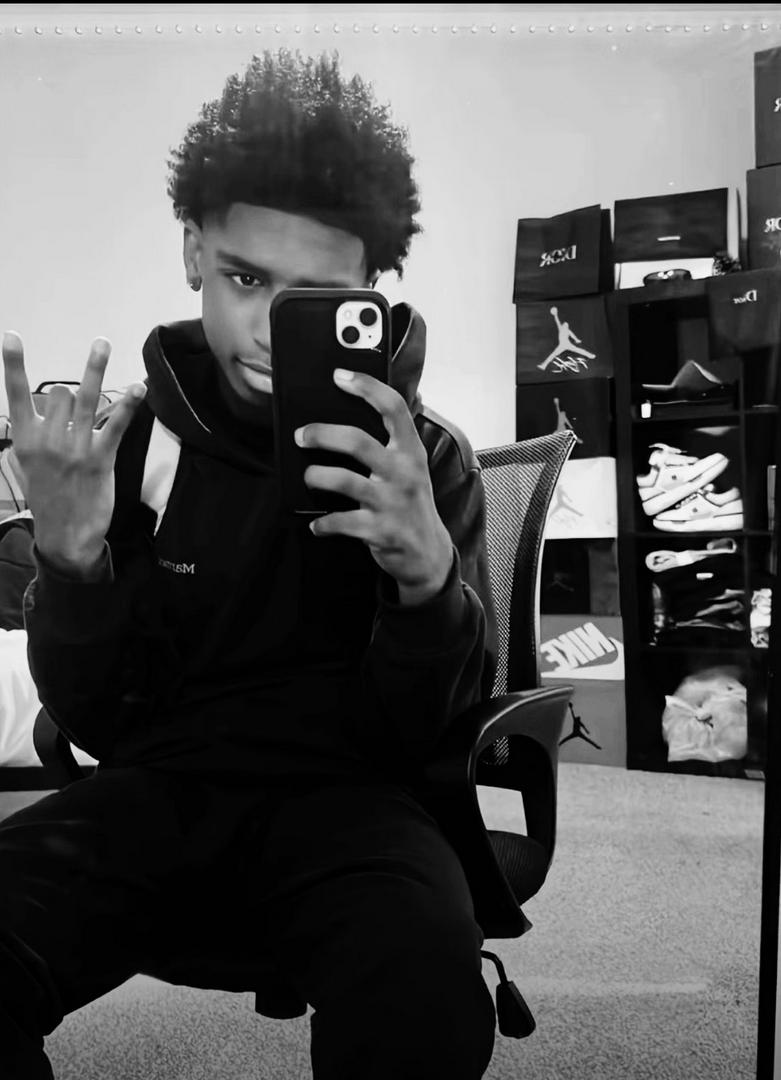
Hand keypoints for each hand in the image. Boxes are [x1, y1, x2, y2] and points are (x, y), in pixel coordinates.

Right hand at [2, 331, 146, 570]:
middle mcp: (48, 441)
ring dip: (95, 368)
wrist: (66, 535)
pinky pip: (115, 426)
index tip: (12, 337)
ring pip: (85, 399)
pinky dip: (128, 406)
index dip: (14, 365)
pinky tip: (138, 388)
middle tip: (77, 415)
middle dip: (71, 394)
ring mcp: (75, 449)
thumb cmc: (49, 499)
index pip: (17, 396)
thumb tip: (33, 415)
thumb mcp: (27, 468)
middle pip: (61, 395)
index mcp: (26, 440)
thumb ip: (29, 438)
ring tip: (101, 343)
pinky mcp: (100, 459)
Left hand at [297, 369, 453, 604]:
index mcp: (411, 451)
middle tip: (301, 435)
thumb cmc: (410, 502)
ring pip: (344, 481)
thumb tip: (351, 414)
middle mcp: (404, 473)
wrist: (429, 553)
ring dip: (317, 476)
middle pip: (358, 442)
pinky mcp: (381, 531)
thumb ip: (389, 444)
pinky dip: (323, 524)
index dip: (366, 387)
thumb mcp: (410, 469)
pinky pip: (342, 522)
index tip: (340, 376)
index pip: (394, 408)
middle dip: (322, 434)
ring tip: (308, 476)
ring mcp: (393, 502)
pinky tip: (317, 524)